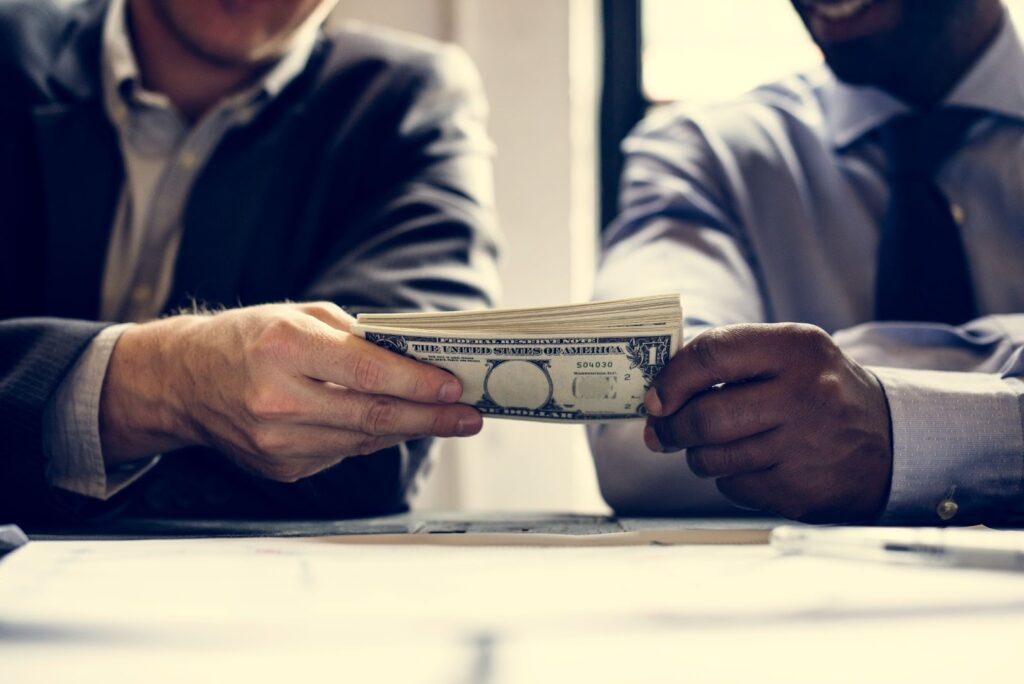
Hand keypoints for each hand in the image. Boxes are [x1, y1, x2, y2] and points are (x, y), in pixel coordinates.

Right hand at [100, 302, 481, 481]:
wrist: (182, 381)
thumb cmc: (247, 338)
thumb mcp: (298, 316)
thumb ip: (356, 337)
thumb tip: (416, 358)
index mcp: (282, 349)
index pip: (367, 373)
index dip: (418, 383)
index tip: (456, 386)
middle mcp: (277, 400)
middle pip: (373, 415)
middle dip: (431, 417)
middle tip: (471, 417)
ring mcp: (276, 442)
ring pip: (363, 440)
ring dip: (410, 429)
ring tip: (447, 421)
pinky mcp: (280, 467)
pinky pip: (342, 453)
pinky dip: (373, 438)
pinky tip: (397, 426)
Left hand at [643, 323, 892, 522]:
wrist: (889, 444)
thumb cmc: (817, 391)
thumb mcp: (789, 354)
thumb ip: (727, 361)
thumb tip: (656, 399)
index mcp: (796, 348)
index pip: (712, 355)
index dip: (670, 380)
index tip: (653, 399)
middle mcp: (804, 394)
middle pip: (704, 417)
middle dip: (672, 427)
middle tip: (662, 431)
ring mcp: (805, 447)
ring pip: (711, 458)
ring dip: (698, 455)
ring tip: (714, 446)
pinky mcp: (801, 491)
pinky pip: (733, 487)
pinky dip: (729, 478)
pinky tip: (753, 465)